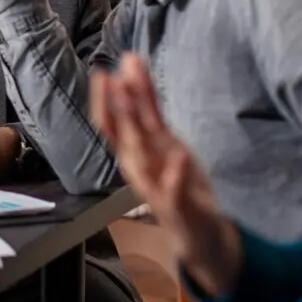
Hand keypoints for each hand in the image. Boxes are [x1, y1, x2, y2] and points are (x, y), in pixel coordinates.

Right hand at [92, 54, 243, 297]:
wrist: (199, 233)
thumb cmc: (177, 181)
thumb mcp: (164, 139)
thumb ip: (147, 105)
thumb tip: (130, 68)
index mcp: (135, 151)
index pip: (112, 123)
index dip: (105, 99)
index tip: (103, 73)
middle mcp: (138, 167)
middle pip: (123, 135)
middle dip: (118, 108)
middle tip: (112, 78)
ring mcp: (155, 187)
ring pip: (140, 157)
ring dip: (134, 131)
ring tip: (132, 103)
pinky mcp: (176, 206)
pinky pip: (173, 190)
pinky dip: (175, 173)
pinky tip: (180, 156)